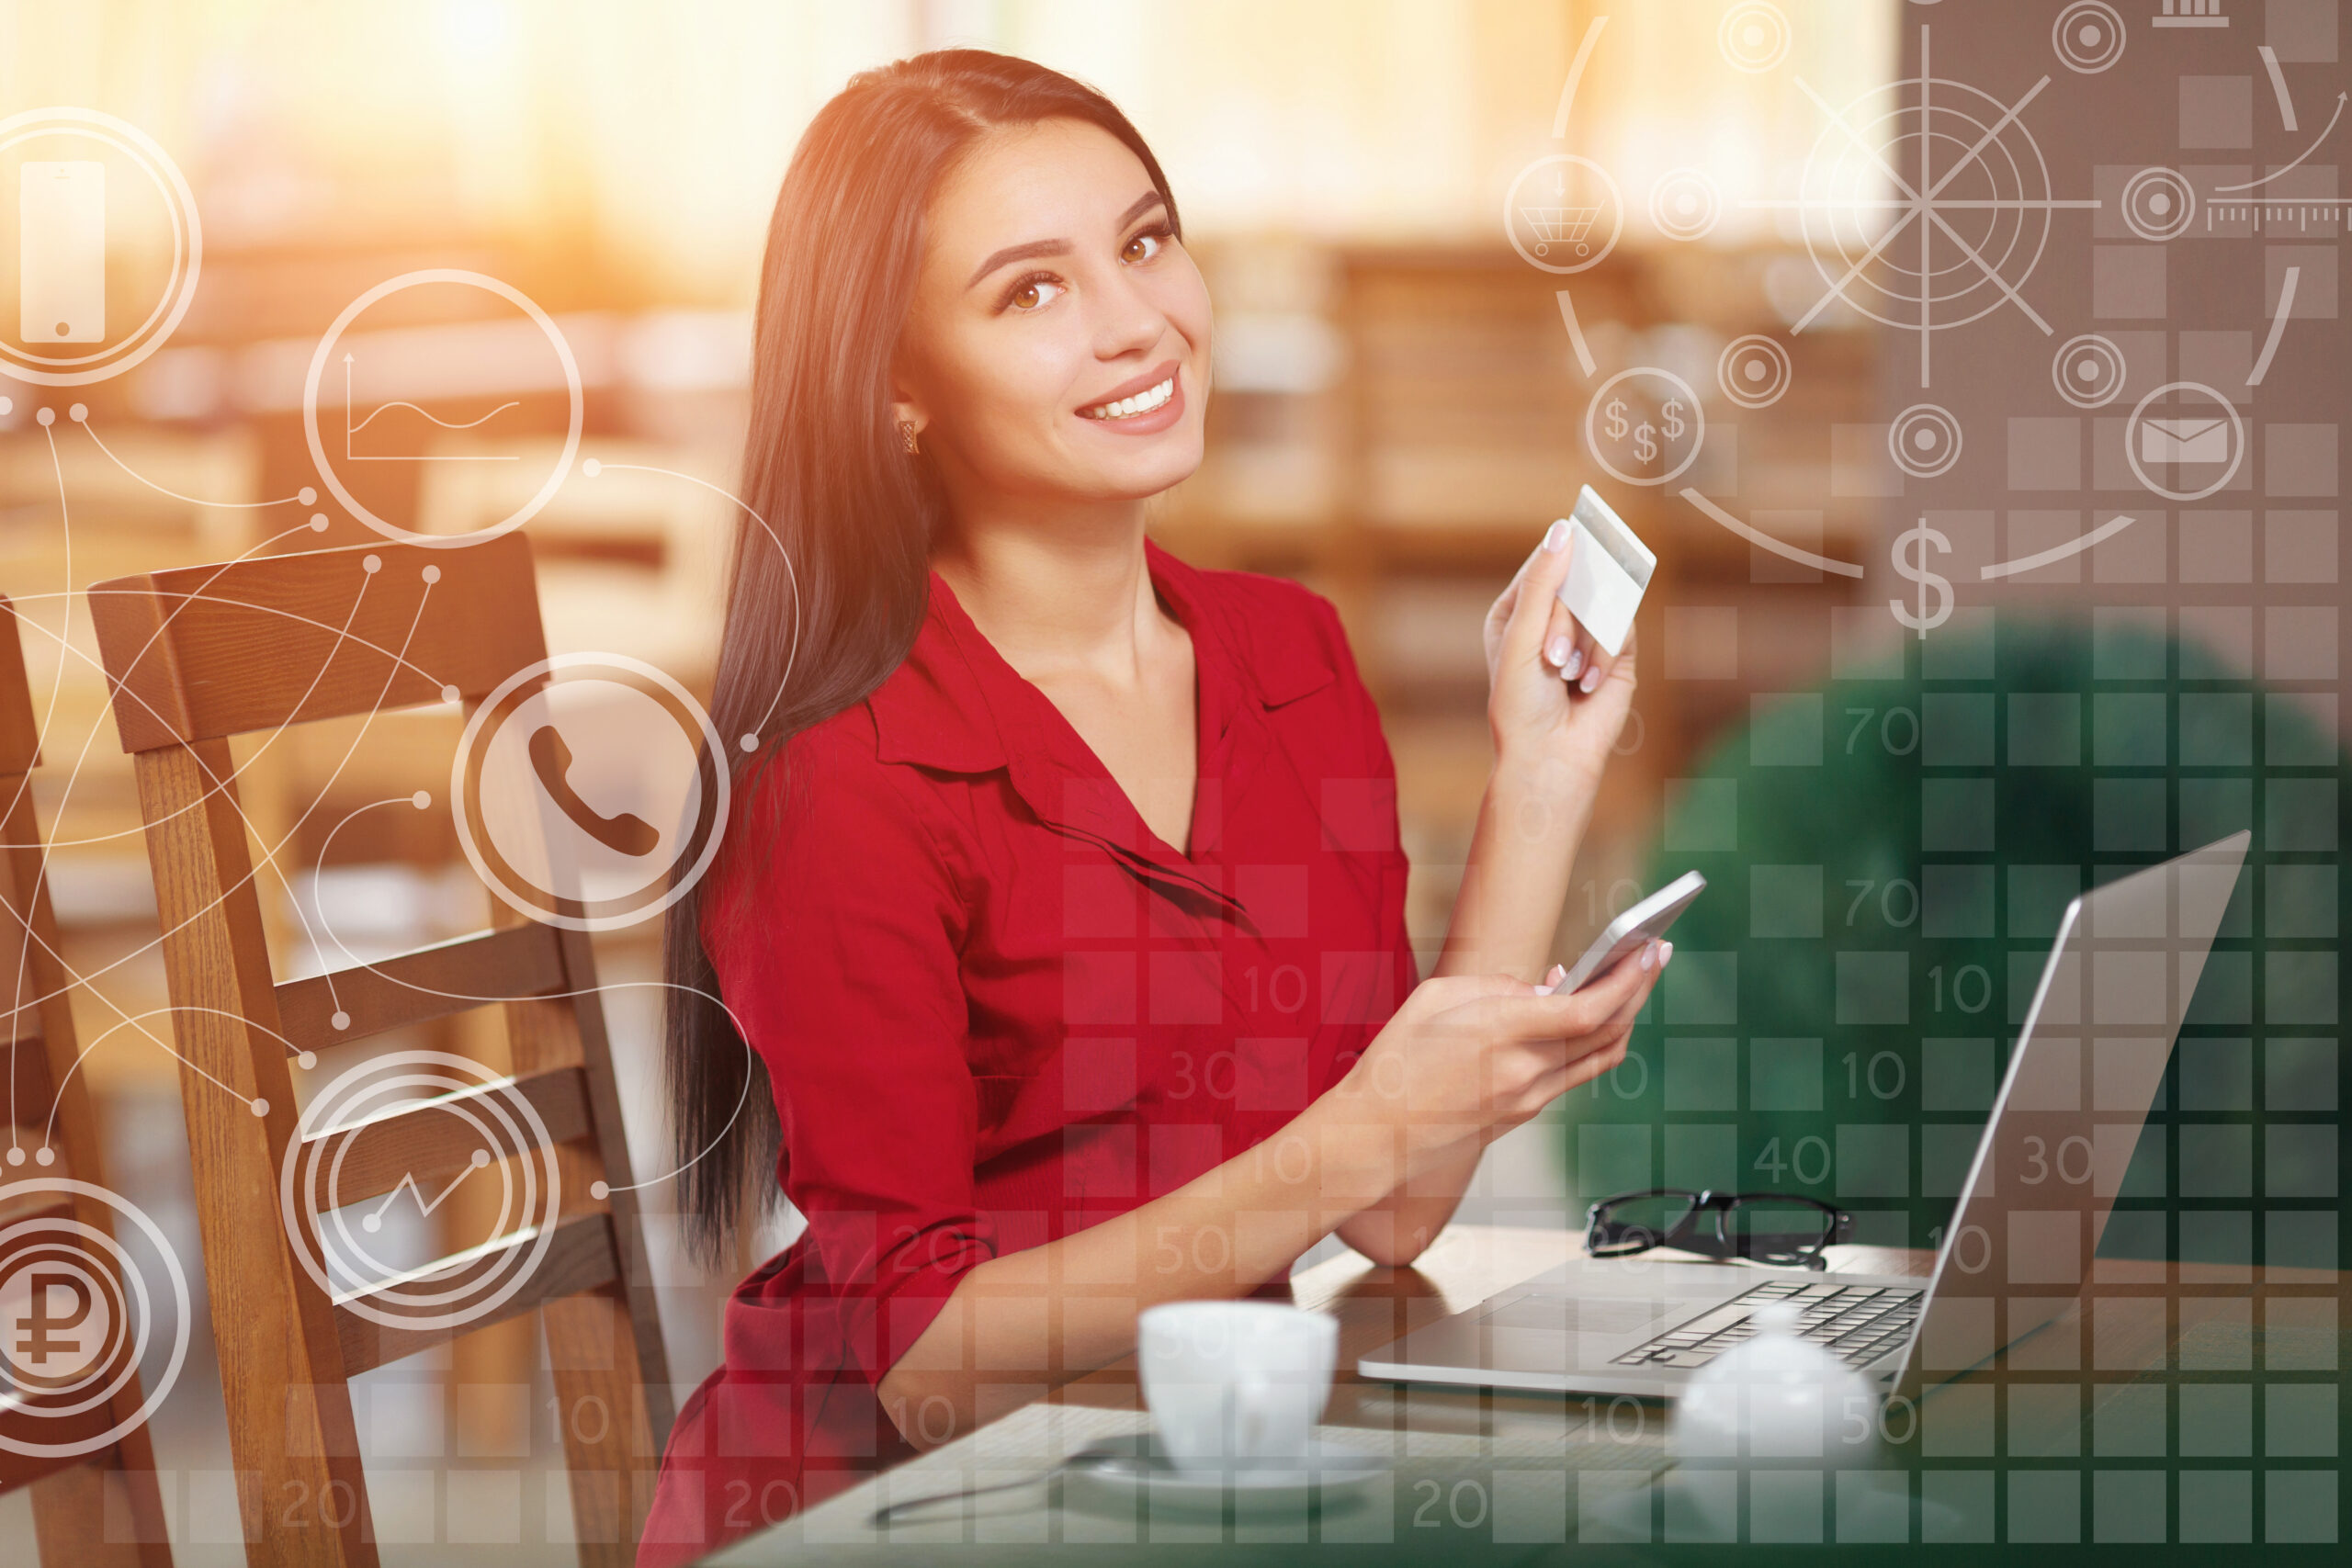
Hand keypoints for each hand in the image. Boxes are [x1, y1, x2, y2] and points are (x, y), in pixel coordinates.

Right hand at [1320, 943, 1666, 1195]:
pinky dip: (1590, 1039)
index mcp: (1500, 1034)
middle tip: (1654, 954)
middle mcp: (1525, 1071)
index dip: (1626, 980)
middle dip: (1639, 989)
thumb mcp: (1435, 999)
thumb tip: (1542, 988)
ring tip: (1629, 981)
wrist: (1374, 1136)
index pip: (1587, 1010)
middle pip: (1608, 1032)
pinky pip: (1575, 1072)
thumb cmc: (1394, 1062)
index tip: (1646, 951)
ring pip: (1602, 1057)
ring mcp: (1529, 1098)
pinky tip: (1580, 1014)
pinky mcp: (1525, 1112)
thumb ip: (1495, 986)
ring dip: (1624, 1017)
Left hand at [1481, 519, 1637, 777]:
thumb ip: (1542, 584)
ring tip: (1564, 674)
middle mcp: (1552, 620)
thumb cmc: (1521, 701)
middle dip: (1565, 618)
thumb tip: (1563, 531)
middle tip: (1553, 655)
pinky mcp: (1614, 655)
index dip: (1560, 556)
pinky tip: (1585, 685)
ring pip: (1601, 605)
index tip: (1582, 530)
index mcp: (1519, 610)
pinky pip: (1620, 630)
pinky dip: (1602, 656)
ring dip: (1582, 642)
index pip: (1545, 565)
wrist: (1549, 754)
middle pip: (1577, 583)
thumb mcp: (1520, 636)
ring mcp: (1585, 636)